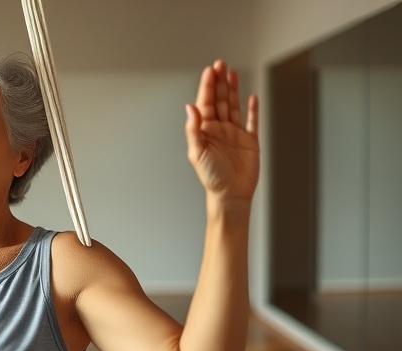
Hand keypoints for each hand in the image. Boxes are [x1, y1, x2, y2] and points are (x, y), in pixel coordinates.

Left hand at [185, 60, 258, 204]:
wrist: (230, 194)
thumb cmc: (211, 177)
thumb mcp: (197, 152)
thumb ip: (193, 129)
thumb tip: (190, 107)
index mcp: (205, 130)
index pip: (206, 102)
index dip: (208, 86)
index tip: (210, 70)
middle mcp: (219, 129)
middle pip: (220, 100)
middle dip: (219, 81)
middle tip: (220, 63)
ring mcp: (235, 133)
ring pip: (234, 106)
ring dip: (233, 89)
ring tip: (232, 72)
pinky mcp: (250, 140)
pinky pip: (252, 121)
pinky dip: (252, 109)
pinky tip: (251, 96)